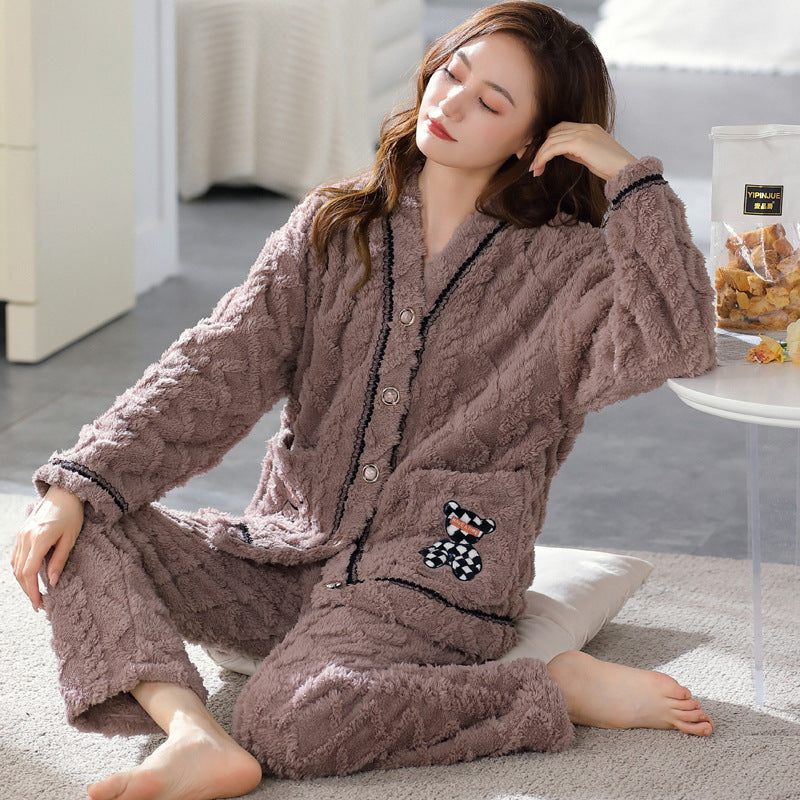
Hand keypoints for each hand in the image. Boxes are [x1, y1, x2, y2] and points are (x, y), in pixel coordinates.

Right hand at [11, 485, 83, 610]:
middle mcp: (25, 537)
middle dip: (27, 590)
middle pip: (19, 572)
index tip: (40, 604)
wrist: (64, 492)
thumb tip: (51, 582)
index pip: (28, 573)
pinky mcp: (21, 532)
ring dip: (23, 581)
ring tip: (34, 593)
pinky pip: (16, 555)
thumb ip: (59, 560)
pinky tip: (29, 577)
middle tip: (38, 604)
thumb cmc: (72, 514)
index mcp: (38, 539)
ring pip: (15, 565)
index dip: (32, 591)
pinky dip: (20, 570)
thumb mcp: (70, 538)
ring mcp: (21, 534)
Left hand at [531, 122, 635, 181]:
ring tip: (533, 169)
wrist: (626, 170)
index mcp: (588, 128)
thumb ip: (574, 151)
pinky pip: (554, 147)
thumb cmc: (611, 168)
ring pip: (551, 139)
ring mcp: (583, 133)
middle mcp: (585, 127)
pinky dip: (542, 157)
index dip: (546, 140)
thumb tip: (558, 152)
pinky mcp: (581, 142)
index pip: (560, 128)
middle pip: (553, 131)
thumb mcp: (589, 157)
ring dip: (538, 155)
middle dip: (538, 146)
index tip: (535, 155)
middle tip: (528, 161)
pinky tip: (538, 168)